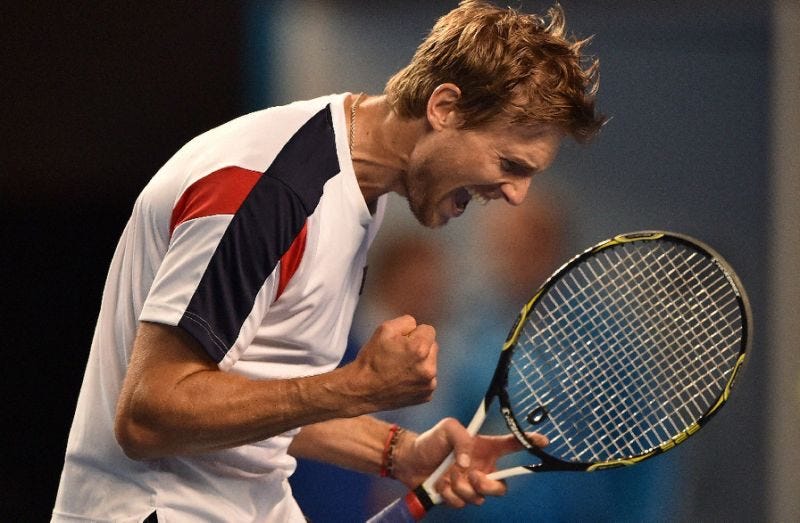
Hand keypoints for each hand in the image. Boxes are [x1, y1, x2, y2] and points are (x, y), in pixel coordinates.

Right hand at [344, 315, 437, 410]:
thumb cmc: (372, 359)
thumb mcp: (385, 329)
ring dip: (421, 364)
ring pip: (431, 364)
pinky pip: (428, 380)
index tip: (401, 342)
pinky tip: (403, 381)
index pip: (429, 331)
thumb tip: (416, 327)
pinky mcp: (426, 396)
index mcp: (419, 349)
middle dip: (420, 348)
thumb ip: (407, 322)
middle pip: (433, 347)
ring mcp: (429, 384)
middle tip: (400, 355)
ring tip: (400, 369)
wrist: (362, 391)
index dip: (414, 333)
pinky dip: (418, 379)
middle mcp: (429, 368)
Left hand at [393, 418, 548, 507]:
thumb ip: (463, 441)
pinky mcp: (458, 498)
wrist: (409, 460)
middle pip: (502, 486)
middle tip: (472, 477)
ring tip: (447, 476)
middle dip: (488, 485)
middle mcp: (482, 468)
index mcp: (485, 449)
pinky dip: (449, 495)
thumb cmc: (431, 441)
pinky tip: (440, 484)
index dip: (529, 443)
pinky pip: (462, 503)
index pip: (512, 446)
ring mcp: (470, 485)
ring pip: (479, 497)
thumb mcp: (448, 428)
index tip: (544, 440)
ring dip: (461, 488)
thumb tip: (470, 465)